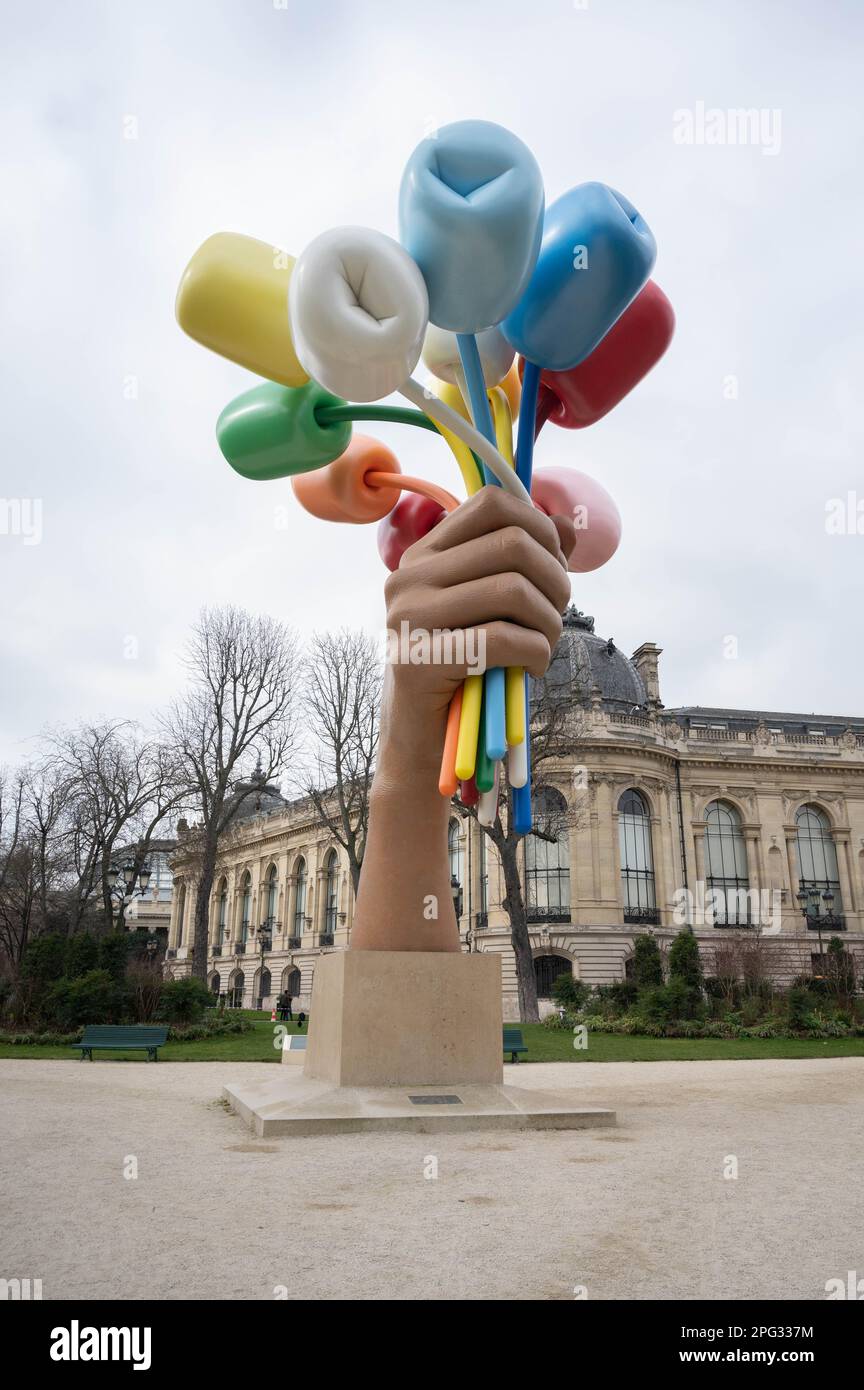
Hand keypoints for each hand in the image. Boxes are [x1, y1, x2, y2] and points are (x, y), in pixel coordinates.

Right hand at [382, 487, 575, 741]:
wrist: (421, 741)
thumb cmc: (462, 671)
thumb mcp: (493, 609)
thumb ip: (526, 563)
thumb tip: (568, 524)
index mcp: (424, 554)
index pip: (492, 504)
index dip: (540, 527)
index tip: (555, 565)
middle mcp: (409, 575)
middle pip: (512, 544)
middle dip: (555, 580)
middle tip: (558, 614)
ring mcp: (409, 616)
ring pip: (513, 589)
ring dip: (550, 621)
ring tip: (546, 644)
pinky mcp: (418, 659)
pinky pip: (503, 639)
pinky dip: (536, 652)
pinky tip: (533, 667)